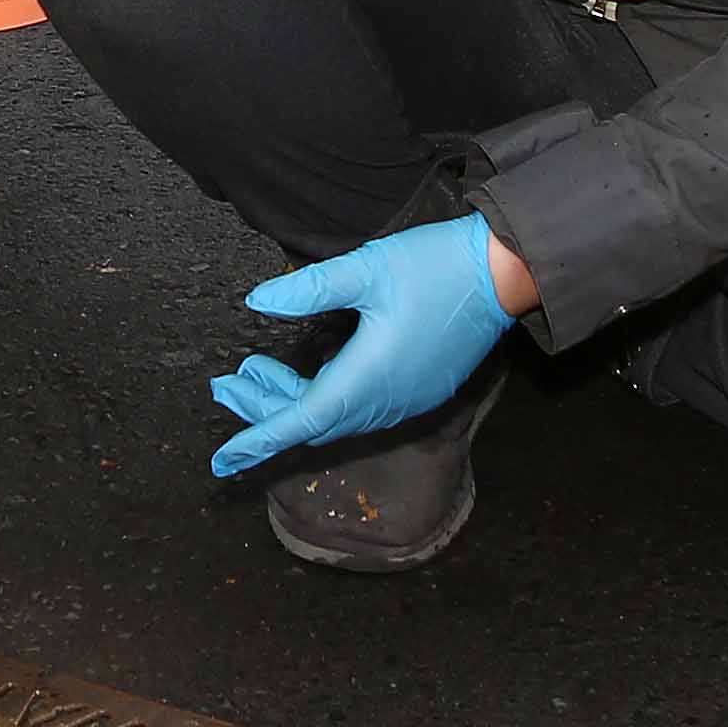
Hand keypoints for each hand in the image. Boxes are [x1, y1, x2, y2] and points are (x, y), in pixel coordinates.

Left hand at [208, 216, 513, 476]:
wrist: (505, 272)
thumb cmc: (436, 266)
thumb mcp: (365, 267)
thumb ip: (307, 289)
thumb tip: (258, 301)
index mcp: (368, 377)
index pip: (300, 420)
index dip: (257, 438)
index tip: (222, 460)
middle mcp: (386, 401)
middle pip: (313, 422)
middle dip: (264, 411)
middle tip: (226, 386)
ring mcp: (405, 401)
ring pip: (336, 418)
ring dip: (293, 402)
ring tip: (255, 373)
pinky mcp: (418, 391)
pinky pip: (360, 411)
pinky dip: (324, 399)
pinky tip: (309, 374)